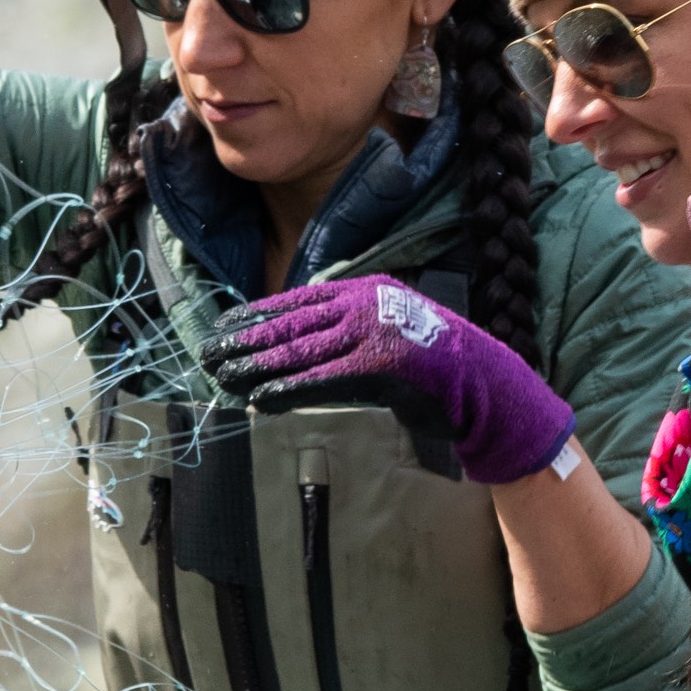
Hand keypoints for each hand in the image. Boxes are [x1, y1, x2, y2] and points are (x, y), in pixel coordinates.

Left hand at [210, 273, 577, 485]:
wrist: (484, 383)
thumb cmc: (430, 364)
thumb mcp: (383, 332)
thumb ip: (344, 331)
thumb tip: (293, 344)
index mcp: (363, 291)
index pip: (295, 303)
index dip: (254, 317)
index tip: (222, 330)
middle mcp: (365, 306)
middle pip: (290, 324)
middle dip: (245, 342)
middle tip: (207, 356)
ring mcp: (374, 334)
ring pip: (300, 352)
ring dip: (256, 368)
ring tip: (223, 379)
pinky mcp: (381, 368)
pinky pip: (323, 379)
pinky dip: (288, 390)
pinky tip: (260, 400)